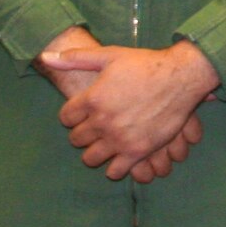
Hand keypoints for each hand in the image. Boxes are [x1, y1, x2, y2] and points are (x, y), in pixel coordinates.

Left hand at [40, 36, 220, 181]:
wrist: (180, 77)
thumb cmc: (145, 64)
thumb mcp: (109, 55)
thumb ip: (76, 58)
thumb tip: (45, 57)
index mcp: (92, 98)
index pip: (65, 118)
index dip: (72, 115)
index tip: (81, 113)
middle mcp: (102, 121)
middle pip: (76, 139)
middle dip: (82, 133)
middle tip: (94, 127)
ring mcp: (120, 139)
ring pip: (91, 158)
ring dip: (94, 152)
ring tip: (104, 143)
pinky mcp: (138, 151)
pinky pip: (115, 171)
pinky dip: (113, 168)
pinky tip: (118, 157)